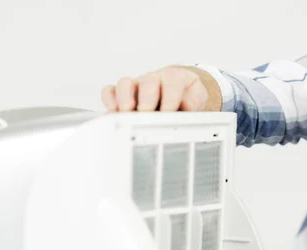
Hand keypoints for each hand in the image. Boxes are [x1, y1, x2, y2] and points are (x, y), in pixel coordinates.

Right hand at [101, 65, 220, 111]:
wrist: (182, 94)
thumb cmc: (187, 98)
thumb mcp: (197, 100)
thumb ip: (193, 104)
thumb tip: (185, 107)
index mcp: (175, 79)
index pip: (172, 82)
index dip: (170, 97)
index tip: (168, 112)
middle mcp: (154, 80)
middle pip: (148, 81)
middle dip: (147, 98)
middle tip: (147, 113)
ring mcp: (137, 86)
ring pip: (126, 83)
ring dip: (125, 98)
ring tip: (127, 112)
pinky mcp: (124, 94)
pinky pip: (111, 91)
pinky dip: (109, 100)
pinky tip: (113, 112)